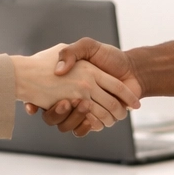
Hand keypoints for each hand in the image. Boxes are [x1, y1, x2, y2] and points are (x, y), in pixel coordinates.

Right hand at [24, 37, 142, 136]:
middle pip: (59, 113)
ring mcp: (86, 109)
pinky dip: (89, 125)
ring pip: (72, 122)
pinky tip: (94, 118)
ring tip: (84, 104)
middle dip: (62, 110)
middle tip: (67, 101)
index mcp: (67, 83)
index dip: (39, 100)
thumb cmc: (111, 56)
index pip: (47, 96)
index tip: (40, 99)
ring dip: (75, 117)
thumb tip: (59, 71)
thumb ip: (71, 52)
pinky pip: (86, 128)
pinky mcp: (96, 119)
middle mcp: (76, 96)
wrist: (134, 70)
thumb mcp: (87, 46)